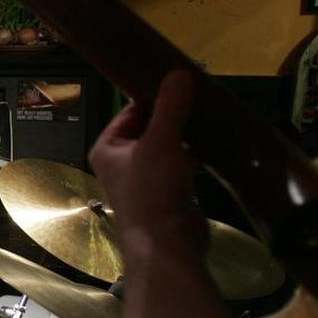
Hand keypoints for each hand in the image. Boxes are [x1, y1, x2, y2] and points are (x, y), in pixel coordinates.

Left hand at [88, 70, 205, 248]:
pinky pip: (179, 164)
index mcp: (108, 148)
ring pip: (165, 146)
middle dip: (173, 115)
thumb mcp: (160, 142)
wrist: (167, 244)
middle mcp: (121, 162)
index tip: (181, 82)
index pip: (130, 112)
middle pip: (149, 127)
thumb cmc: (153, 192)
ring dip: (184, 134)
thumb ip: (170, 108)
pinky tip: (209, 144)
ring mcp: (144, 178)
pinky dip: (192, 154)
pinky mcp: (166, 191)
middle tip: (200, 96)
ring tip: (207, 116)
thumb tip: (179, 73)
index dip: (154, 97)